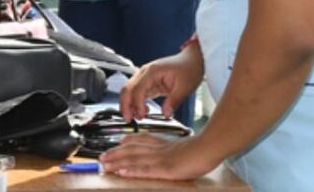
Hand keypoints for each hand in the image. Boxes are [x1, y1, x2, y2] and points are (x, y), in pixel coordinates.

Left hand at [99, 134, 218, 180]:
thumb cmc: (204, 148)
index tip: (119, 141)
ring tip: (105, 165)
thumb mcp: (187, 144)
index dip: (128, 141)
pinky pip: (145, 170)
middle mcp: (159, 149)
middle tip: (102, 157)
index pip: (142, 140)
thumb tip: (171, 150)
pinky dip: (131, 171)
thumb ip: (175, 146)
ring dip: (118, 162)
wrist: (210, 146)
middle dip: (116, 153)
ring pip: (134, 160)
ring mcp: (161, 159)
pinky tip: (122, 172)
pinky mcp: (165, 169)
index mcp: (165, 143)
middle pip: (133, 150)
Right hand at [120, 45, 203, 121]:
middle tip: (129, 119)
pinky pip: (138, 93)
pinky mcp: (148, 82)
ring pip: (130, 91)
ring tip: (137, 117)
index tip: (143, 116)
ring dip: (129, 105)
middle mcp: (145, 73)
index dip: (137, 104)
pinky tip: (143, 111)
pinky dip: (136, 103)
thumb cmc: (189, 68)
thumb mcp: (185, 87)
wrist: (192, 60)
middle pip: (127, 89)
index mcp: (152, 71)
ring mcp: (145, 77)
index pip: (138, 89)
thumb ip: (174, 101)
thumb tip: (166, 114)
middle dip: (125, 105)